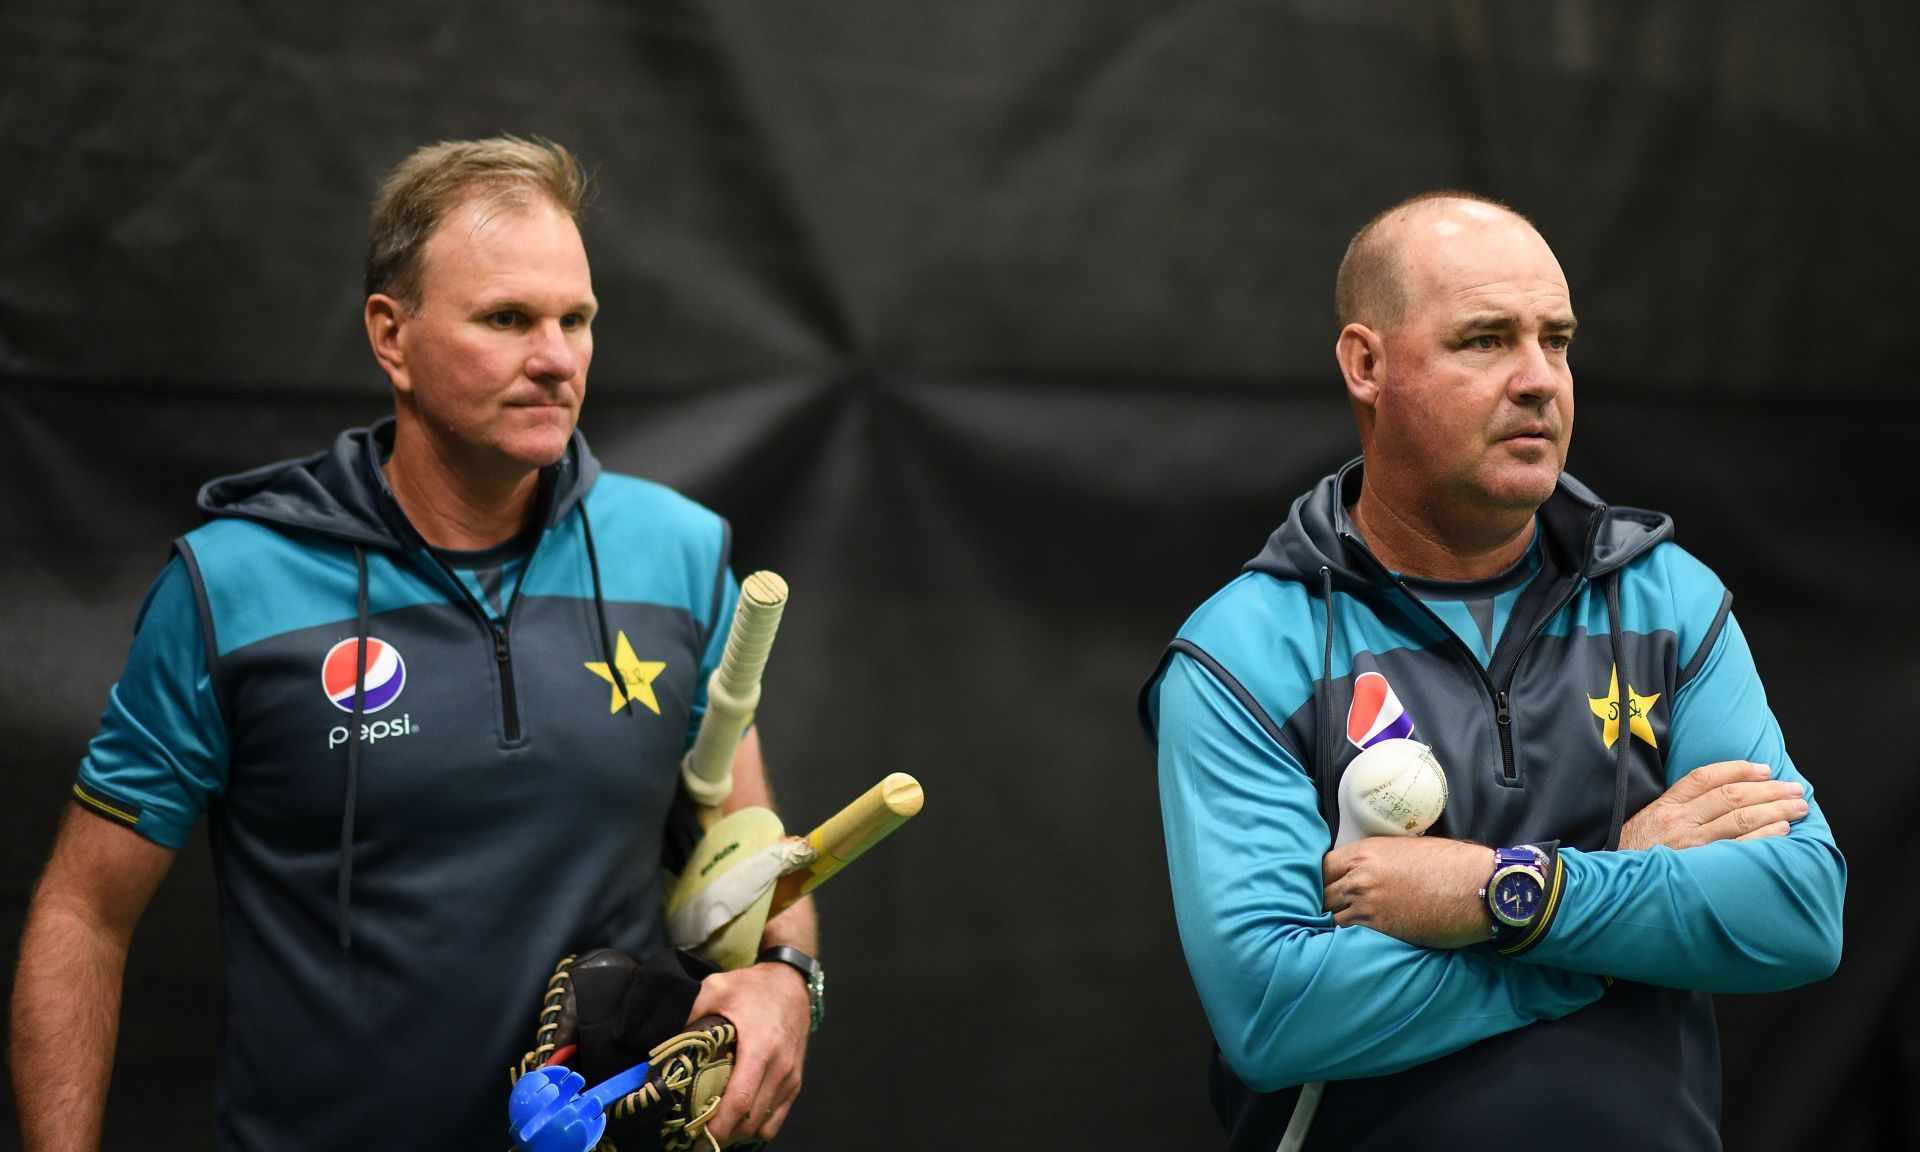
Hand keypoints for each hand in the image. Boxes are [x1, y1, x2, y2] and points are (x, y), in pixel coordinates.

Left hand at [686, 961, 810, 1144]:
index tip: (695, 1137)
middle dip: (723, 1135)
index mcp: (760, 1048)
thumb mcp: (718, 987)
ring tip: (715, 1130)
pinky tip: (738, 1121)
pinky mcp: (795, 1082)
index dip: (717, 1125)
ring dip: (739, 1133)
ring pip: (763, 1124)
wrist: (792, 982)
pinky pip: (777, 1118)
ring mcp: (790, 1077)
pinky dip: (757, 1127)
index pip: (739, 1100)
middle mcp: (779, 1068)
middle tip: (697, 1138)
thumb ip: (691, 1008)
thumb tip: (663, 1037)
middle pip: (750, 1120)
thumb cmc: (753, 987)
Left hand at [1322, 837, 1494, 949]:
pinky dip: (1345, 941)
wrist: (1480, 886)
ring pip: (1330, 919)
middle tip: (1323, 914)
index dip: (1318, 880)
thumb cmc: (1451, 864)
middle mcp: (1359, 877)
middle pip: (1319, 894)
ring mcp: (1367, 905)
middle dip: (1320, 904)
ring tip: (1333, 932)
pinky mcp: (1381, 929)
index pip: (1320, 867)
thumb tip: (1364, 870)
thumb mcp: (1405, 848)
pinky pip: (1348, 937)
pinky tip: (1346, 945)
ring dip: (1332, 925)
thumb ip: (1377, 859)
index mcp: (1364, 852)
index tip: (1322, 890)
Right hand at [1619, 761, 1806, 851]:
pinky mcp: (1701, 866)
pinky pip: (1740, 847)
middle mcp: (1679, 821)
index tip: (1764, 769)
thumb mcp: (1647, 823)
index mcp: (1665, 806)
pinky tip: (1782, 830)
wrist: (1615, 886)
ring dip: (1775, 810)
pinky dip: (1765, 837)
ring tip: (1798, 807)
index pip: (1705, 777)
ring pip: (1741, 819)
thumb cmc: (1634, 855)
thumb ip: (1677, 809)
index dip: (1738, 769)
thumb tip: (1716, 797)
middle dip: (1769, 789)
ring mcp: (1691, 844)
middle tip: (1795, 788)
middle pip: (1731, 796)